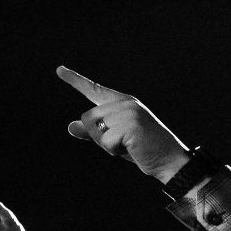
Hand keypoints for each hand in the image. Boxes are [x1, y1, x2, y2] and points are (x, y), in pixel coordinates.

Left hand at [55, 66, 190, 183]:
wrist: (171, 161)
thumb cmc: (142, 150)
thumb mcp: (114, 140)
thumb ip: (93, 132)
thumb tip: (71, 126)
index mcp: (122, 102)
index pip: (94, 90)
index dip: (75, 80)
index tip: (59, 69)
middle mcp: (125, 103)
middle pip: (89, 118)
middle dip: (99, 137)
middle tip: (124, 143)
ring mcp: (129, 112)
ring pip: (95, 130)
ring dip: (107, 145)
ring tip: (129, 145)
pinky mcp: (131, 124)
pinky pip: (105, 141)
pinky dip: (114, 150)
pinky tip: (132, 149)